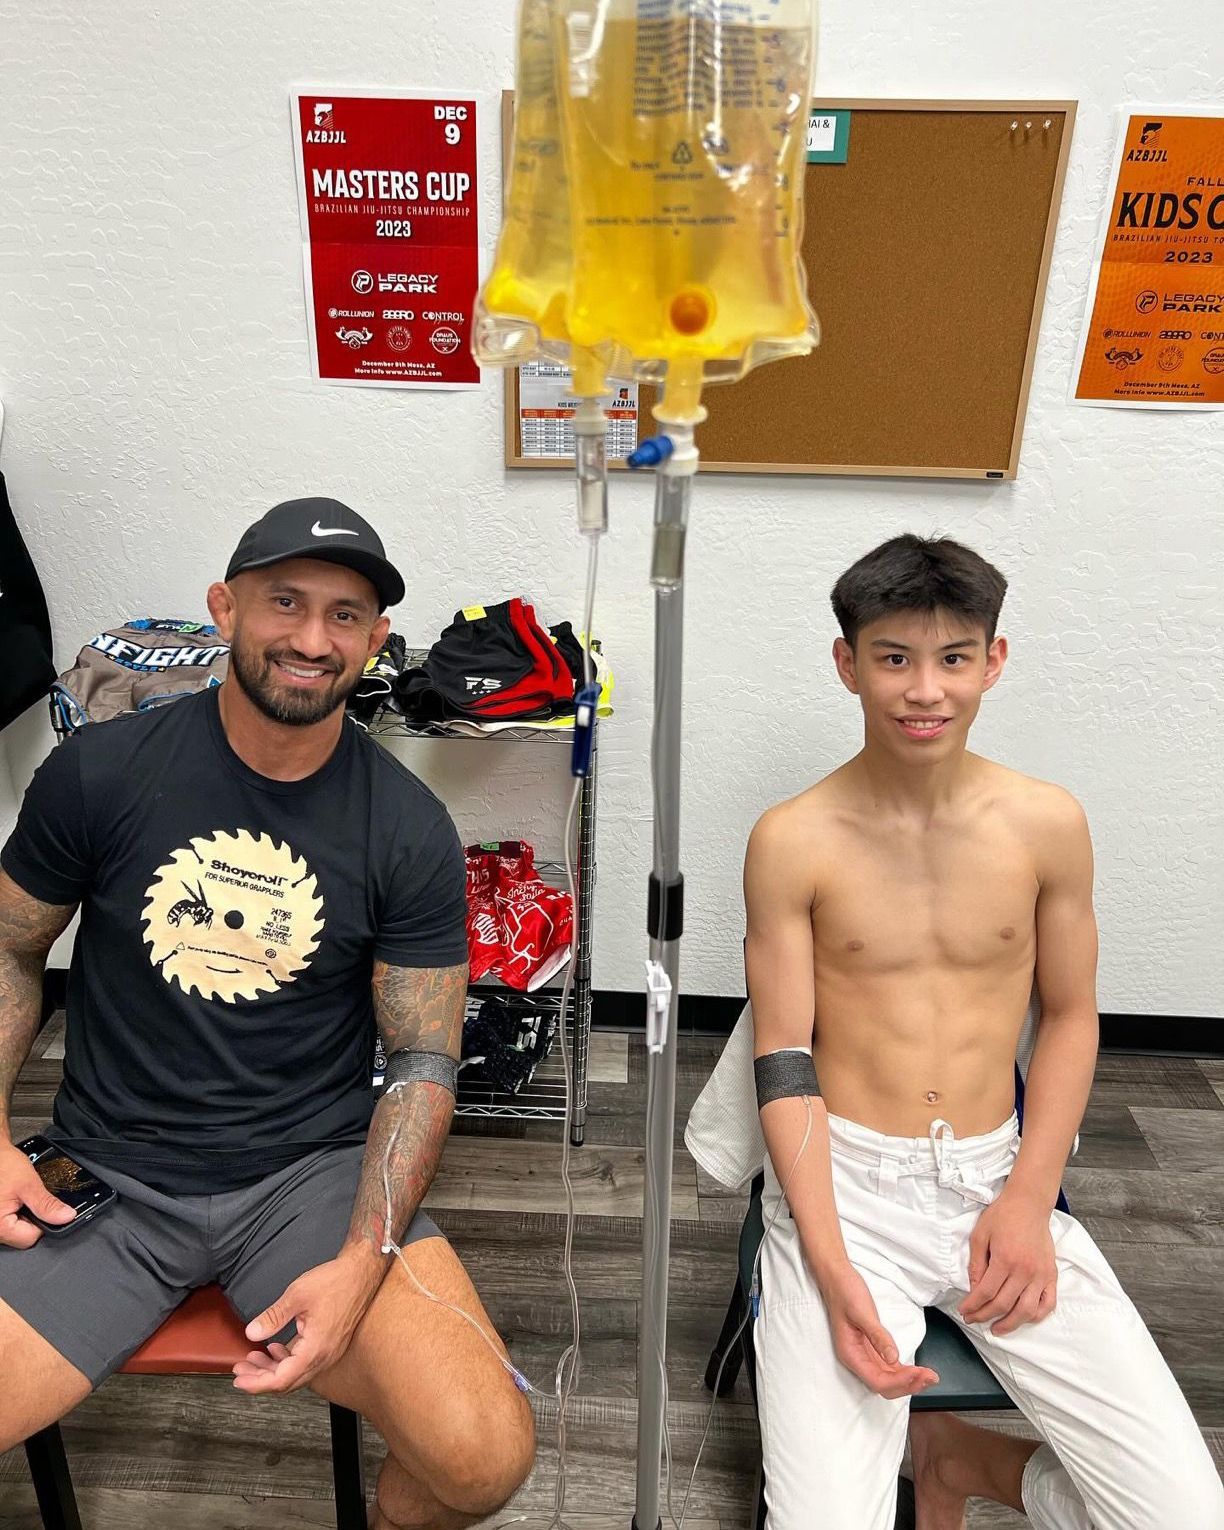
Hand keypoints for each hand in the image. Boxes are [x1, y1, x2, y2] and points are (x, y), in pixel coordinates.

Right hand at [0, 1140, 75, 1247]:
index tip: (46, 1208)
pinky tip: (14, 1199)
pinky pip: (9, 1221)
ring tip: (20, 1198)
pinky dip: (16, 1212)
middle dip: (32, 1218)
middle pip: (22, 1235)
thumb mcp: (29, 1184)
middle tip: (29, 1199)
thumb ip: (47, 1204)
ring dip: (23, 1215)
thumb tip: (67, 1217)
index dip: (44, 1223)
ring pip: (16, 1229)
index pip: (31, 1238)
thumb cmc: (3, 1165)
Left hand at [232, 1250, 380, 1394]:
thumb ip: (273, 1317)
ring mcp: (329, 1352)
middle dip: (260, 1378)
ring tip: (253, 1358)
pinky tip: (275, 1348)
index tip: (239, 1379)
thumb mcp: (297, 1295)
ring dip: (273, 1369)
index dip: (257, 1383)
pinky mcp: (331, 1345)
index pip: (281, 1379)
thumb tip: (252, 1333)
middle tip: (240, 1371)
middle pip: (288, 1382)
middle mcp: (324, 1356)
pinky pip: (305, 1362)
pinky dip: (287, 1360)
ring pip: (296, 1373)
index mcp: (316, 1349)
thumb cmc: (335, 1281)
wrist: (362, 1271)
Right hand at [817, 1260, 937, 1399]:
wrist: (837, 1278)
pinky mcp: (871, 1348)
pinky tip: (917, 1370)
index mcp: (850, 1354)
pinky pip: (889, 1367)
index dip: (899, 1382)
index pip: (877, 1380)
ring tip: (929, 1376)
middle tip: (930, 1377)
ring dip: (909, 1380)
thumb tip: (893, 1358)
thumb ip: (877, 1336)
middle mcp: (857, 1359)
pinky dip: (904, 1371)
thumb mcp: (862, 1312)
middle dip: (908, 1385)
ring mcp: (864, 1355)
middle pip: (884, 1385)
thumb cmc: (845, 1292)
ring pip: (888, 1379)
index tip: (917, 1373)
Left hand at [960, 1189, 1056, 1335]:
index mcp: (1005, 1259)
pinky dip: (1036, 1316)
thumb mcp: (980, 1235)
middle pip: (1003, 1304)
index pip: (986, 1292)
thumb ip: (976, 1265)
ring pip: (1026, 1310)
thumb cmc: (1002, 1216)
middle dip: (984, 1316)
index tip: (964, 1311)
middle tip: (973, 1319)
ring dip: (1010, 1324)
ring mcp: (1041, 1275)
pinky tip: (1023, 1318)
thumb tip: (974, 1290)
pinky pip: (1048, 1303)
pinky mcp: (1052, 1275)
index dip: (973, 1305)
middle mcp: (1025, 1271)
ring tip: (996, 1328)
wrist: (1029, 1204)